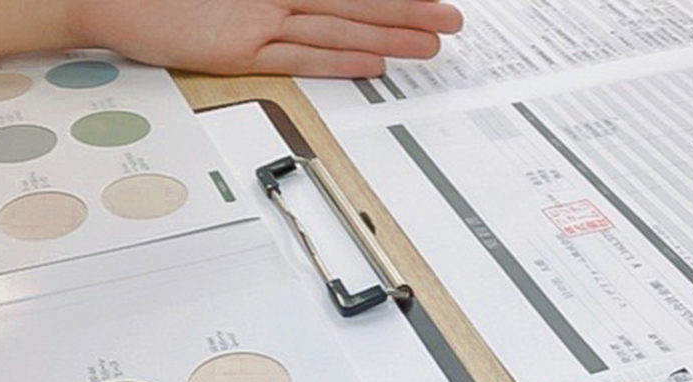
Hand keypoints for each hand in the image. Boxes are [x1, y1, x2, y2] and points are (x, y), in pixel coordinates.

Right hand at [71, 0, 462, 76]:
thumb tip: (310, 5)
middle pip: (358, 2)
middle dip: (410, 11)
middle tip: (451, 20)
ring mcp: (261, 21)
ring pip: (340, 28)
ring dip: (390, 37)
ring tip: (430, 45)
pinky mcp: (242, 50)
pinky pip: (303, 56)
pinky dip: (342, 60)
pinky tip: (376, 64)